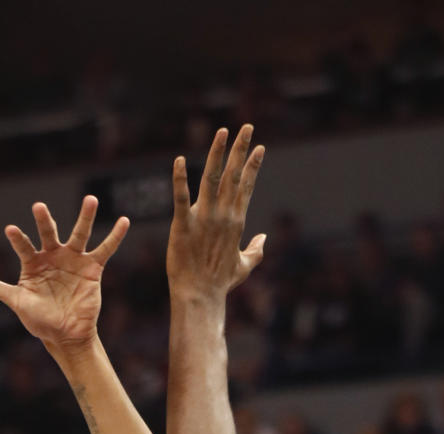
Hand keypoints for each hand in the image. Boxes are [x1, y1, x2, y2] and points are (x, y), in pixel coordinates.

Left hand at [0, 196, 128, 349]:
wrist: (65, 335)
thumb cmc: (39, 319)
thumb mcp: (16, 302)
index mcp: (33, 262)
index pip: (23, 246)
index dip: (17, 239)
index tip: (10, 230)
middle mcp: (53, 256)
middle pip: (49, 233)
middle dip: (44, 221)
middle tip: (39, 207)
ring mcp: (73, 260)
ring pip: (79, 234)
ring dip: (85, 217)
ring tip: (91, 199)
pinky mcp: (92, 268)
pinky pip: (105, 249)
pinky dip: (115, 236)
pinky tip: (124, 221)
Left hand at [168, 125, 264, 300]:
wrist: (199, 297)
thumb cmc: (220, 284)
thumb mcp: (244, 267)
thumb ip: (256, 251)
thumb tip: (264, 239)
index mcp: (236, 222)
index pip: (246, 186)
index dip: (252, 166)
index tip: (258, 147)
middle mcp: (222, 216)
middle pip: (232, 175)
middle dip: (240, 149)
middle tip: (246, 126)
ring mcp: (203, 220)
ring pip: (211, 179)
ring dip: (217, 153)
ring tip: (222, 132)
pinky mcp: (182, 226)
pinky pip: (180, 198)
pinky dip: (180, 179)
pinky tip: (179, 160)